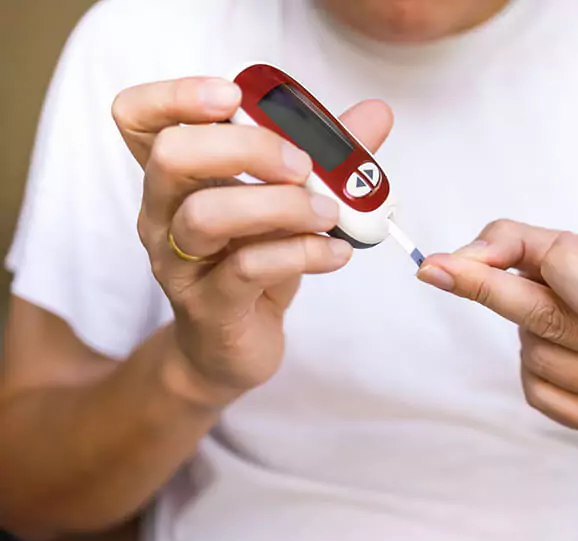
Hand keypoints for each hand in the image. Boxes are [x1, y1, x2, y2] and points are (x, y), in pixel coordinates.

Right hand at [111, 77, 392, 404]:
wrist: (232, 345)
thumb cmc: (253, 262)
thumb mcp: (286, 202)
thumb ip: (326, 156)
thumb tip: (376, 114)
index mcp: (176, 177)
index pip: (138, 118)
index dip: (176, 95)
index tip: (233, 96)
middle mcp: (163, 215)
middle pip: (172, 156)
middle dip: (247, 146)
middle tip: (303, 164)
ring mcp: (179, 263)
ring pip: (208, 216)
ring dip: (282, 205)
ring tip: (330, 211)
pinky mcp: (209, 306)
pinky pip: (249, 269)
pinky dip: (303, 252)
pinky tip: (336, 252)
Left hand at [417, 220, 577, 436]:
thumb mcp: (576, 245)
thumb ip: (513, 241)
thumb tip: (456, 262)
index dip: (544, 269)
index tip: (476, 256)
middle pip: (548, 324)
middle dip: (502, 292)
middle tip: (464, 273)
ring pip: (537, 358)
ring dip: (525, 331)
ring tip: (552, 317)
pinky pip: (538, 394)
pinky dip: (530, 367)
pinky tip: (555, 349)